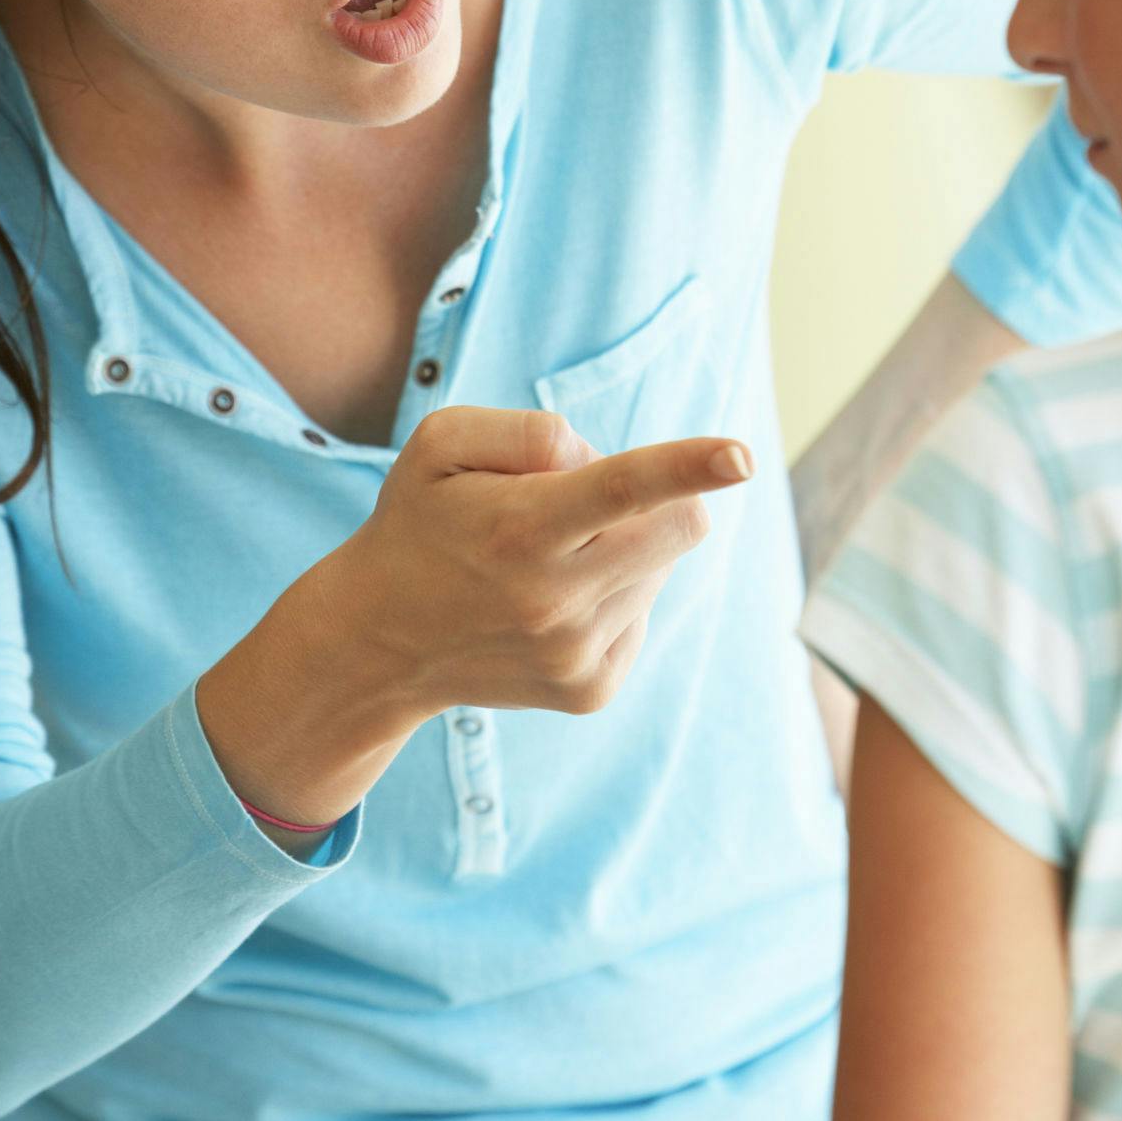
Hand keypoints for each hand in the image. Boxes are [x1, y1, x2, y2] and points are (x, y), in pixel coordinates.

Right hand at [335, 405, 753, 720]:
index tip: (742, 456)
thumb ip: (527, 430)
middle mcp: (554, 600)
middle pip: (681, 526)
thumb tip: (599, 458)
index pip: (622, 489)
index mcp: (519, 529)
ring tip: (545, 558)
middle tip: (586, 502)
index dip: (689, 466)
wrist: (379, 642)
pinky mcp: (591, 689)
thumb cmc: (418, 523)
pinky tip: (551, 602)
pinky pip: (642, 615)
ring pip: (661, 568)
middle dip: (666, 496)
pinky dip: (613, 594)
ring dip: (624, 546)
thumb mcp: (440, 445)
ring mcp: (576, 655)